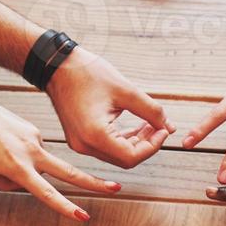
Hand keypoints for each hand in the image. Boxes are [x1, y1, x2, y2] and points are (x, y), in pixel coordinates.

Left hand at [0, 83, 118, 220]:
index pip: (46, 192)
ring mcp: (34, 137)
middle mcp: (31, 151)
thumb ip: (10, 183)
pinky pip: (32, 149)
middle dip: (93, 182)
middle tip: (116, 188)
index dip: (65, 206)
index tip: (84, 216)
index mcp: (18, 166)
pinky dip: (21, 153)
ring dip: (27, 166)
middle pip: (69, 171)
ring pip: (42, 162)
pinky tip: (0, 142)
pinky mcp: (31, 128)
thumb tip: (28, 183)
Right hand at [45, 46, 171, 167]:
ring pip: (116, 155)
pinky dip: (123, 140)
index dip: (153, 146)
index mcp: (95, 135)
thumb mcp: (125, 90)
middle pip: (125, 160)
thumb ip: (151, 111)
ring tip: (150, 125)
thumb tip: (168, 127)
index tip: (163, 130)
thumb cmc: (88, 73)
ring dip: (136, 143)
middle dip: (146, 145)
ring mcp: (80, 144)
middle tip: (160, 127)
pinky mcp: (79, 139)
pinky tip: (135, 127)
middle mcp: (85, 145)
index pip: (132, 157)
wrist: (57, 66)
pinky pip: (106, 148)